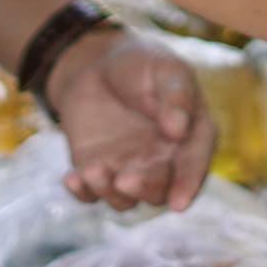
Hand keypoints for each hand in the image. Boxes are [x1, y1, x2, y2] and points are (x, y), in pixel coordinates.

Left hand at [43, 26, 214, 209]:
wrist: (96, 64)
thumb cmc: (140, 63)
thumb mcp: (165, 68)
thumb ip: (177, 96)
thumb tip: (179, 131)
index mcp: (189, 137)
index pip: (194, 165)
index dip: (188, 184)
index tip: (179, 203)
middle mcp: (163, 162)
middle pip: (159, 190)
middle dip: (144, 189)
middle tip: (125, 178)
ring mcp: (130, 171)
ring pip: (125, 200)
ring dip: (110, 192)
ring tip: (92, 170)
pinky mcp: (99, 172)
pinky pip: (92, 194)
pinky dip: (83, 193)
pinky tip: (72, 178)